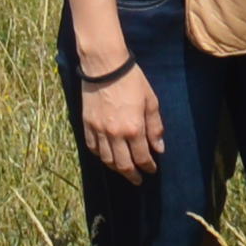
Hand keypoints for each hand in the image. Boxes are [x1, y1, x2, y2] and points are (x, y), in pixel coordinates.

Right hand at [74, 51, 166, 179]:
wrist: (104, 65)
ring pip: (107, 159)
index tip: (152, 169)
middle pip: (123, 164)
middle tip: (138, 179)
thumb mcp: (150, 101)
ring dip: (116, 168)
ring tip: (123, 171)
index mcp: (133, 128)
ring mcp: (99, 130)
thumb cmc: (132, 80)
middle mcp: (115, 134)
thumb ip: (155, 127)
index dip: (148, 166)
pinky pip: (92, 147)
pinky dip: (100, 155)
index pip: (142, 157)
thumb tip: (159, 148)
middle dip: (132, 174)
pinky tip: (106, 156)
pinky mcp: (87, 124)